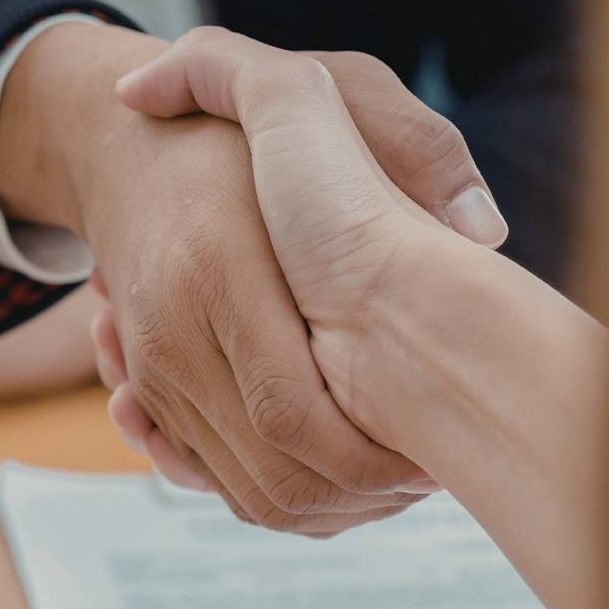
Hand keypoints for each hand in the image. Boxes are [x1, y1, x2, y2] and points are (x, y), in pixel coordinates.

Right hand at [0, 25, 501, 531]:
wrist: (124, 157)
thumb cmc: (238, 139)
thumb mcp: (325, 102)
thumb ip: (413, 147)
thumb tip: (484, 230)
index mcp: (220, 268)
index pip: (293, 412)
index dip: (369, 459)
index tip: (433, 458)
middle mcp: (173, 332)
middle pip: (270, 469)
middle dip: (358, 498)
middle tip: (423, 481)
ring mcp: (153, 370)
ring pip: (242, 490)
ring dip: (323, 506)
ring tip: (389, 483)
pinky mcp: (151, 392)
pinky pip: (210, 479)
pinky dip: (273, 494)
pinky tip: (328, 475)